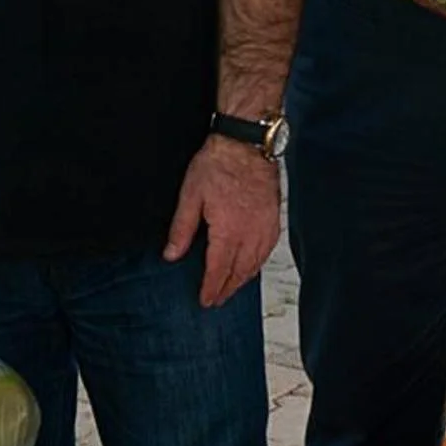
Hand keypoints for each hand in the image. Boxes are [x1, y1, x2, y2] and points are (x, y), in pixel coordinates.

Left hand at [164, 136, 281, 307]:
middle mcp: (249, 234)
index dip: (211, 288)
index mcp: (227, 232)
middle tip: (216, 301)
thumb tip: (171, 255)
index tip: (205, 301)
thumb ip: (181, 229)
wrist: (247, 145)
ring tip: (231, 288)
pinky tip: (252, 266)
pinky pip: (267, 250)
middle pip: (238, 272)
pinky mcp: (273, 219)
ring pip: (254, 264)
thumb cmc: (219, 164)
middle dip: (226, 289)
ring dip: (242, 280)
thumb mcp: (190, 196)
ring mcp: (264, 227)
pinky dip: (258, 264)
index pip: (218, 270)